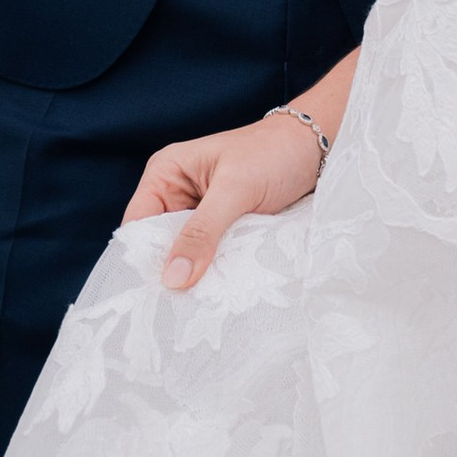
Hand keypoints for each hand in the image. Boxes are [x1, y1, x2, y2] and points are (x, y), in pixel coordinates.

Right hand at [124, 115, 322, 291]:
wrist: (317, 147)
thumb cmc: (274, 153)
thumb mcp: (235, 190)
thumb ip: (202, 232)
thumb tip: (172, 278)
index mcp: (166, 173)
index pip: (138, 225)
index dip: (142, 259)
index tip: (152, 296)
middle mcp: (177, 193)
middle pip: (160, 244)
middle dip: (171, 271)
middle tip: (177, 309)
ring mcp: (201, 212)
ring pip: (187, 254)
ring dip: (196, 274)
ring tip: (199, 305)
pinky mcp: (224, 227)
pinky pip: (210, 255)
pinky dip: (216, 270)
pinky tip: (220, 290)